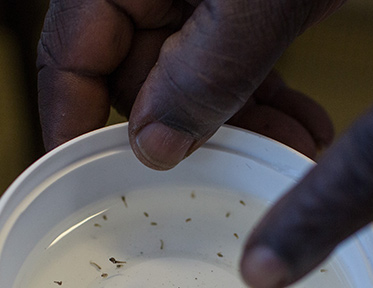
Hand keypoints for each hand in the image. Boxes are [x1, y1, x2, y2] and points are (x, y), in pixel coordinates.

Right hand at [36, 0, 343, 165]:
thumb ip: (204, 73)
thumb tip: (154, 146)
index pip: (70, 59)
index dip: (73, 127)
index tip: (89, 184)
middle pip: (140, 81)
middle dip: (191, 135)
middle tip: (239, 174)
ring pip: (194, 80)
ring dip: (244, 123)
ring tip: (291, 149)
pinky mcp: (241, 0)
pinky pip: (236, 61)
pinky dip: (269, 97)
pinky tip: (303, 126)